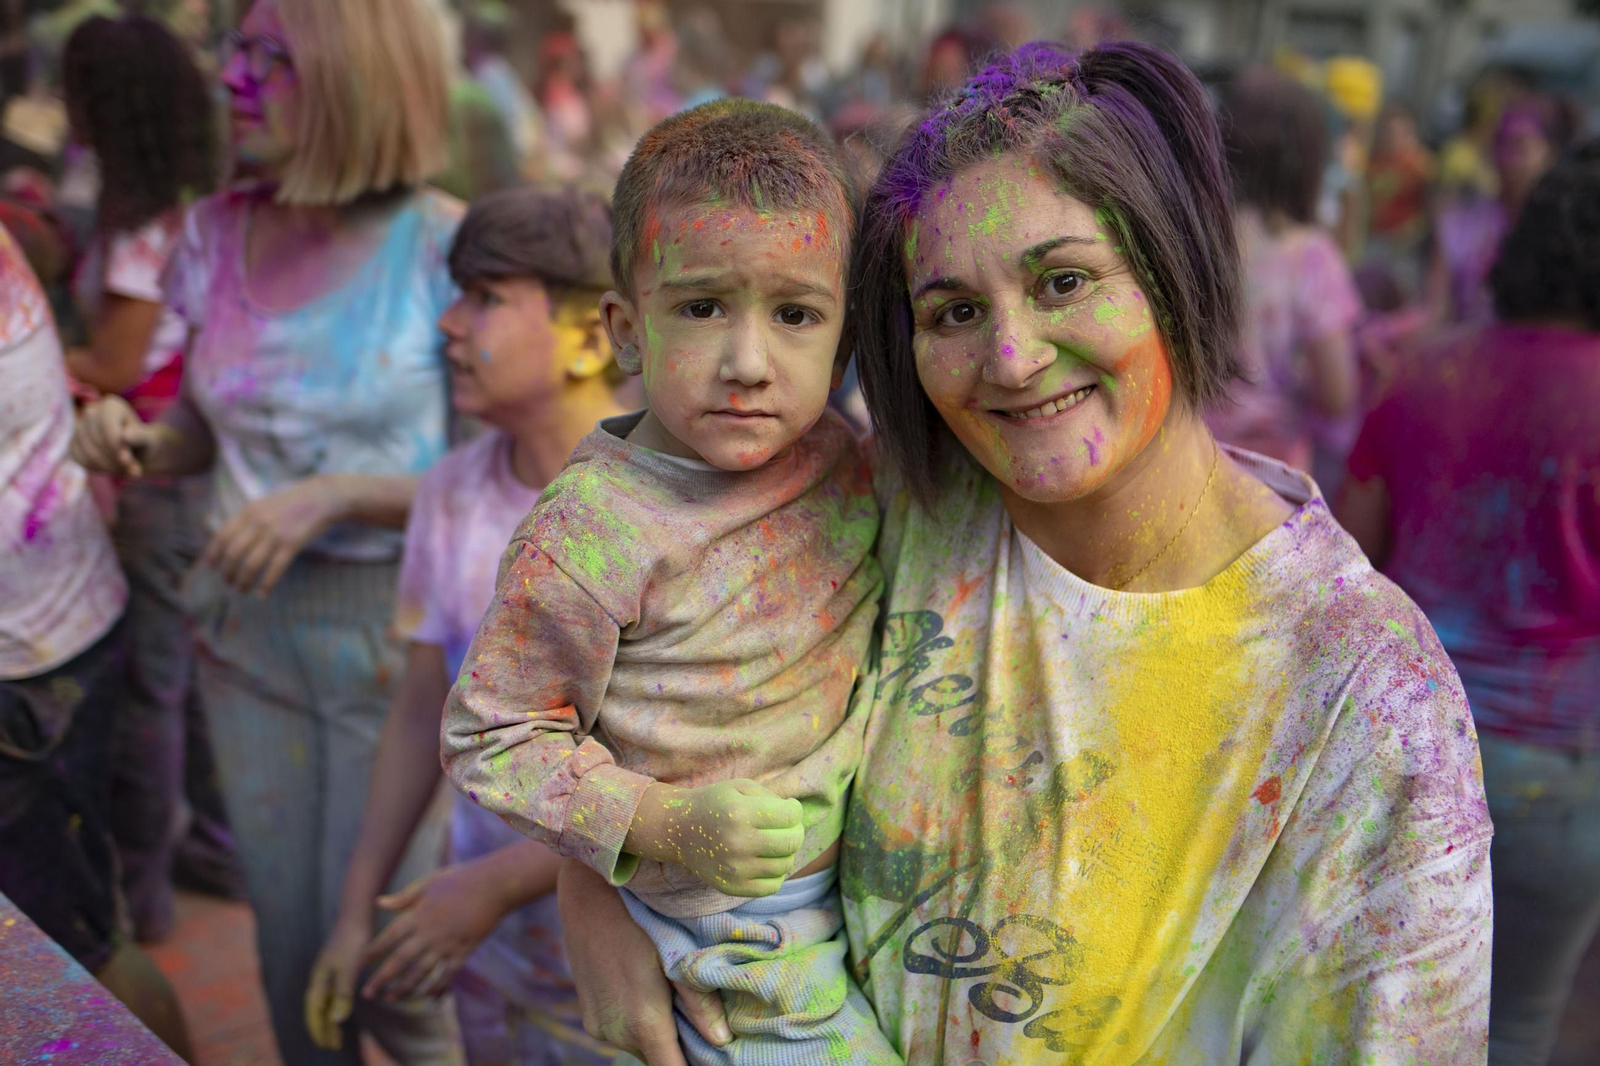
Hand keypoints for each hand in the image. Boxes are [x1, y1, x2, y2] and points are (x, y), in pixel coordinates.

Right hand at [69, 395, 167, 476]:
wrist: (134, 449)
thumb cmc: (143, 442)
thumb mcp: (148, 439)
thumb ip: (139, 437)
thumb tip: (125, 437)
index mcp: (111, 405)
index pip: (108, 427)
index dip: (117, 447)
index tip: (129, 462)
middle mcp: (91, 412)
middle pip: (98, 441)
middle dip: (116, 460)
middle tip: (132, 468)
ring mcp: (79, 427)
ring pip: (88, 452)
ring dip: (107, 466)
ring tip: (123, 468)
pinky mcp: (73, 443)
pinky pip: (79, 459)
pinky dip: (95, 468)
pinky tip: (109, 467)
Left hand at [200, 477, 341, 596]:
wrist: (321, 498)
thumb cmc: (292, 503)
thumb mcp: (264, 505)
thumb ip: (248, 520)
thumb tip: (229, 542)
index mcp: (248, 512)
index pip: (222, 535)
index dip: (213, 554)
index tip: (210, 567)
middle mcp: (258, 522)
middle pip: (234, 553)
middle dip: (228, 572)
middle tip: (228, 582)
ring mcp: (275, 533)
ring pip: (251, 564)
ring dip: (244, 581)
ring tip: (242, 590)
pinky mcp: (292, 544)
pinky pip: (274, 569)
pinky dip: (266, 585)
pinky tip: (262, 594)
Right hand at [304, 913, 370, 1050]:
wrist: (356, 915)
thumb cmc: (353, 942)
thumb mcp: (348, 970)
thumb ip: (342, 995)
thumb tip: (336, 1021)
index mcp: (318, 980)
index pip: (315, 1012)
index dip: (320, 1030)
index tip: (327, 1045)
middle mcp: (319, 977)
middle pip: (317, 1009)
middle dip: (323, 1028)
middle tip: (332, 1046)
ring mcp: (327, 971)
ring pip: (325, 1001)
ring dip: (329, 1018)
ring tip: (337, 1033)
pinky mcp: (337, 965)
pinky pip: (332, 992)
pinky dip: (335, 1005)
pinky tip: (342, 1008)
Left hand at [359, 862, 506, 1001]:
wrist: (492, 886)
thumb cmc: (459, 880)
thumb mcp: (428, 883)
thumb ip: (403, 898)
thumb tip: (378, 903)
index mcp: (418, 915)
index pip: (390, 937)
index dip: (375, 950)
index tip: (363, 961)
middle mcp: (429, 933)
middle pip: (400, 960)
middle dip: (382, 978)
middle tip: (368, 993)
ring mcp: (447, 944)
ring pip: (421, 973)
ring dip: (405, 988)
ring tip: (392, 998)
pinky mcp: (463, 951)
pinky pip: (447, 974)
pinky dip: (438, 987)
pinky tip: (429, 997)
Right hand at [559, 861, 730, 1064]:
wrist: (589, 893)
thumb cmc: (639, 917)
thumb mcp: (675, 956)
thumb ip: (699, 1002)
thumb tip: (722, 1040)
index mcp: (644, 1023)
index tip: (714, 1056)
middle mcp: (617, 1033)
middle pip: (659, 1059)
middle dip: (682, 1048)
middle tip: (705, 1023)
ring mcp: (599, 1027)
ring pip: (641, 1046)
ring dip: (662, 1035)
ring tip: (678, 1002)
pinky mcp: (590, 1016)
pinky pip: (624, 1033)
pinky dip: (642, 1025)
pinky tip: (654, 994)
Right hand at [650, 780, 803, 897]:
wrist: (679, 830)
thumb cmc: (714, 804)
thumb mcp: (739, 787)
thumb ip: (771, 797)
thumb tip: (796, 816)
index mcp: (740, 813)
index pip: (790, 816)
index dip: (795, 809)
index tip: (789, 807)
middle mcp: (738, 843)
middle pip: (792, 841)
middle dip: (796, 830)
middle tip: (787, 826)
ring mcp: (736, 869)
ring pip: (785, 864)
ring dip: (786, 851)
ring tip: (775, 842)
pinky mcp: (733, 887)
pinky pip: (773, 886)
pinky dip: (777, 873)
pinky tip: (767, 860)